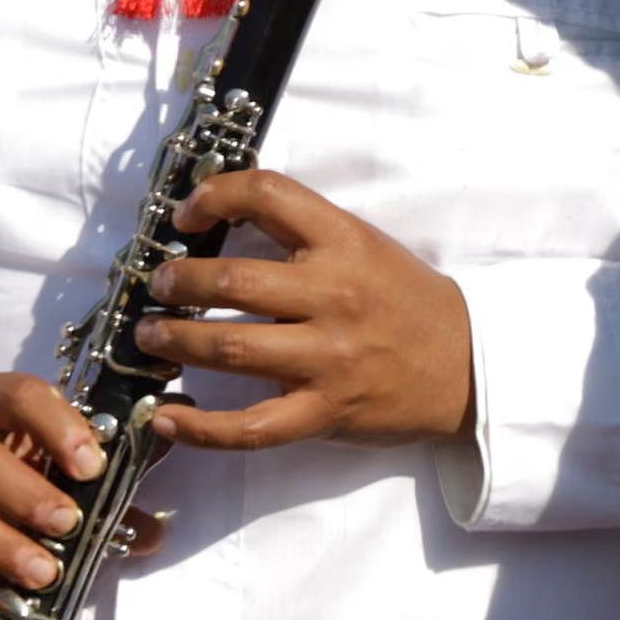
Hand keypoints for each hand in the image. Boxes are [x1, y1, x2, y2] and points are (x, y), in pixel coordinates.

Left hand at [133, 171, 473, 450]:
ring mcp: (329, 358)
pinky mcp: (325, 412)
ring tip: (151, 335)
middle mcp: (335, 296)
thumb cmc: (408, 301)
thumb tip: (223, 220)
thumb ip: (306, 234)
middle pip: (232, 280)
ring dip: (174, 341)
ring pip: (230, 350)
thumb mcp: (367, 246)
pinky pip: (251, 426)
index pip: (268, 194)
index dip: (214, 195)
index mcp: (346, 243)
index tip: (186, 216)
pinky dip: (200, 426)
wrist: (469, 365)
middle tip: (159, 285)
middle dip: (177, 282)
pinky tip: (167, 416)